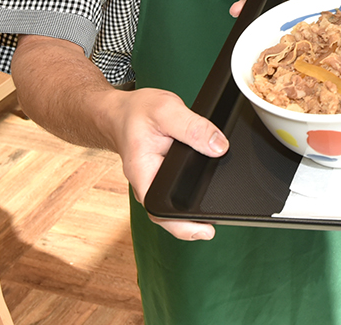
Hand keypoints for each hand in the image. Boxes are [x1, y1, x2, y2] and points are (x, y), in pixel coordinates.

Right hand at [102, 87, 228, 239]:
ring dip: (195, 208)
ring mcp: (156, 180)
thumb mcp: (167, 111)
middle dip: (195, 222)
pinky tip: (210, 188)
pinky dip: (194, 190)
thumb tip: (219, 147)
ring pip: (177, 201)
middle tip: (219, 220)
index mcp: (144, 173)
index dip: (183, 225)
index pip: (161, 211)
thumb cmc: (136, 111)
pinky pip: (179, 189)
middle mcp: (148, 182)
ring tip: (218, 211)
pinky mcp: (164, 173)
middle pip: (171, 213)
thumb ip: (193, 128)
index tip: (205, 231)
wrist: (121, 110)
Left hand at [230, 0, 325, 16]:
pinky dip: (246, 4)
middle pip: (285, 7)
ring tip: (241, 9)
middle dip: (269, 11)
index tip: (279, 6)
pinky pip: (257, 1)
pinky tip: (238, 8)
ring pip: (268, 6)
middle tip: (258, 13)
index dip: (294, 7)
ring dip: (254, 8)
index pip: (305, 1)